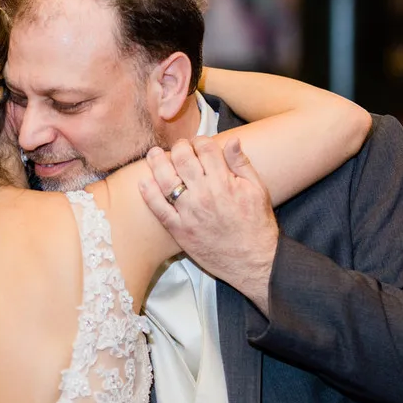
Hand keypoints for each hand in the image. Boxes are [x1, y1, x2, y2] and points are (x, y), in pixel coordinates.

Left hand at [140, 137, 278, 312]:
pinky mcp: (179, 230)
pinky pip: (158, 209)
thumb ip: (242, 164)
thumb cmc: (257, 225)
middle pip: (182, 159)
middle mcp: (204, 194)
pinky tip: (144, 182)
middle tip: (178, 148)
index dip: (199, 140)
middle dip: (178, 147)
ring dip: (157, 163)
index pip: (205, 148)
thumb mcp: (258, 190)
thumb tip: (231, 140)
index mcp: (224, 182)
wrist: (253, 261)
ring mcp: (189, 212)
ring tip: (154, 155)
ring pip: (166, 180)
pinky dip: (148, 194)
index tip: (197, 143)